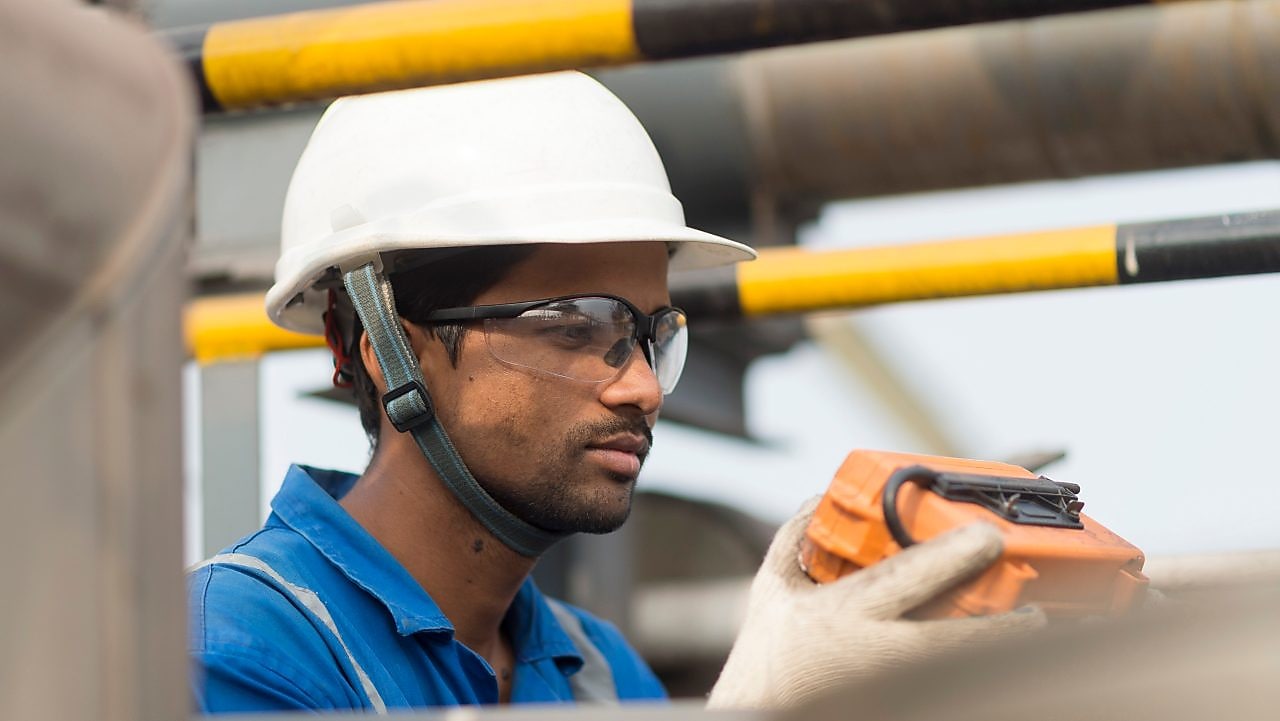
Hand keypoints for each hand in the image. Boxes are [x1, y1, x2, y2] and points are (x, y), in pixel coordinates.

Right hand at [707, 497, 1045, 708]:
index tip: (990, 538)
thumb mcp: (770, 587)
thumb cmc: (766, 656)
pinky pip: (945, 688)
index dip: (953, 557)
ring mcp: (889, 686)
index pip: (906, 578)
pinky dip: (973, 677)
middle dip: (1002, 625)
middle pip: (953, 640)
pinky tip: (998, 664)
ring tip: (1031, 635)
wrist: (756, 715)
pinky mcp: (898, 703)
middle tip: (1037, 609)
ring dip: (998, 656)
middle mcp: (874, 653)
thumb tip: (823, 495)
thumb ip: (795, 536)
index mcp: (843, 612)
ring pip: (958, 672)